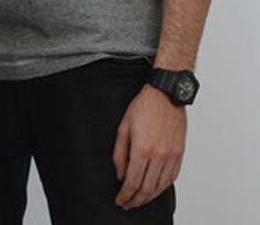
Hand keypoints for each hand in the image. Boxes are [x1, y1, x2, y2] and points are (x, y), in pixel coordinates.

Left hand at [112, 84, 185, 209]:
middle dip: (135, 200)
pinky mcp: (180, 153)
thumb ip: (120, 154)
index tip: (119, 200)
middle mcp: (159, 155)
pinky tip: (155, 190)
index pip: (132, 181)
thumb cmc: (143, 107)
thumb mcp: (123, 128)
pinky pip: (172, 177)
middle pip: (147, 188)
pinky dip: (162, 187)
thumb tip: (120, 174)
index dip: (125, 195)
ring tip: (139, 200)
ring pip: (161, 186)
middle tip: (127, 204)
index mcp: (142, 148)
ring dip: (149, 197)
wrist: (166, 95)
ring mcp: (172, 155)